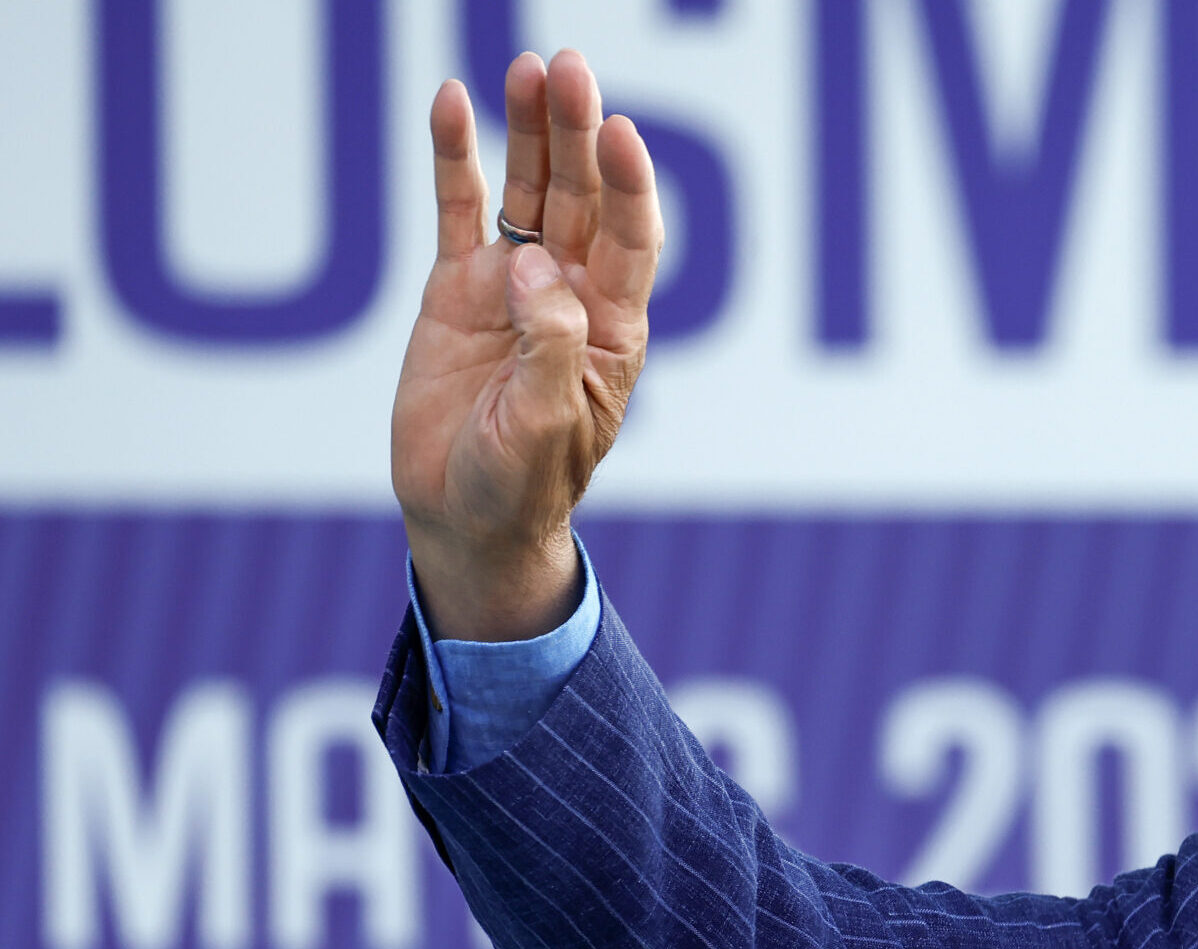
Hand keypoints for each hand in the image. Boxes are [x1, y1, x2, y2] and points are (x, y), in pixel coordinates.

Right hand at [390, 51, 661, 641]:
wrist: (463, 516)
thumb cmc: (521, 484)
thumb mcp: (543, 427)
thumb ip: (545, 345)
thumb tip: (530, 265)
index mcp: (608, 329)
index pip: (630, 239)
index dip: (629, 184)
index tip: (621, 131)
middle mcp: (567, 293)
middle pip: (579, 197)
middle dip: (577, 133)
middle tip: (569, 67)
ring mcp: (511, 285)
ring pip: (527, 191)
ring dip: (529, 131)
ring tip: (527, 68)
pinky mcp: (456, 288)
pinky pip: (460, 210)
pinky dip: (455, 158)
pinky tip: (451, 102)